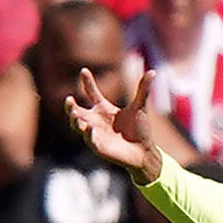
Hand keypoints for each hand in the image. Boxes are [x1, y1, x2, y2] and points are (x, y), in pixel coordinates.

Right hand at [66, 67, 166, 183]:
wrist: (143, 151)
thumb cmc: (140, 129)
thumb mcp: (140, 107)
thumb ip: (143, 89)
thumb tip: (153, 71)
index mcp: (104, 108)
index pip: (92, 93)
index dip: (87, 82)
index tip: (84, 70)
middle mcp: (96, 120)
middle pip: (77, 111)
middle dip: (70, 106)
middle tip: (69, 99)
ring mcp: (95, 133)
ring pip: (77, 125)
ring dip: (74, 119)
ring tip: (74, 113)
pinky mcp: (98, 146)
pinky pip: (89, 139)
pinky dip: (88, 133)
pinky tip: (90, 128)